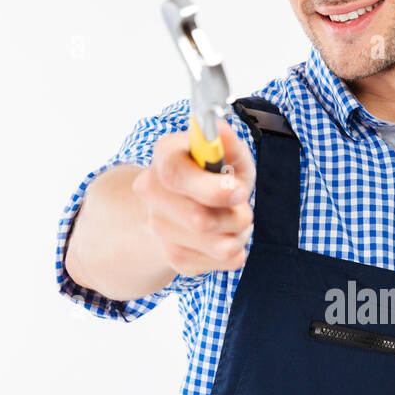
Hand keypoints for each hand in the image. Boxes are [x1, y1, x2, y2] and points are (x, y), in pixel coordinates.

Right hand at [131, 118, 255, 277]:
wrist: (193, 205)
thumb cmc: (215, 174)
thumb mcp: (229, 154)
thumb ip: (229, 145)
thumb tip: (222, 132)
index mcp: (164, 157)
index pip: (175, 176)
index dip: (213, 189)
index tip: (240, 191)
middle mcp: (152, 193)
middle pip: (199, 220)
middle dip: (237, 215)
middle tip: (242, 203)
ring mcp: (159, 229)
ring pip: (217, 246)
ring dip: (240, 232)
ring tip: (236, 218)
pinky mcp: (176, 258)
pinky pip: (222, 262)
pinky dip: (236, 249)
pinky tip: (227, 234)